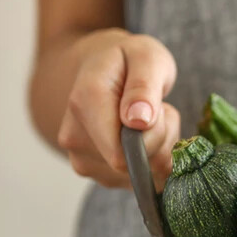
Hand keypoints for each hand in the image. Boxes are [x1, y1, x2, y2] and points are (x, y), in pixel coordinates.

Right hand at [56, 29, 179, 189]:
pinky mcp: (101, 176)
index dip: (154, 134)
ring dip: (161, 147)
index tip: (155, 106)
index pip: (122, 153)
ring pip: (146, 174)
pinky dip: (155, 158)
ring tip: (146, 118)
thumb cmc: (127, 61)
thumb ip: (144, 86)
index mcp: (84, 105)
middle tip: (155, 109)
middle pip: (137, 165)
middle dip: (161, 138)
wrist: (101, 70)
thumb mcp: (146, 57)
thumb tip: (139, 122)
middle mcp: (75, 140)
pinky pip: (146, 179)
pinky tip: (143, 135)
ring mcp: (85, 162)